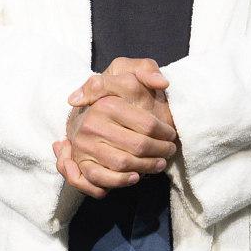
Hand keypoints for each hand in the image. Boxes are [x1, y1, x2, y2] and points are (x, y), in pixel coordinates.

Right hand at [53, 58, 177, 198]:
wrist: (91, 110)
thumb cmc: (120, 91)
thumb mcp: (132, 72)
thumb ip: (147, 69)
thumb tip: (162, 83)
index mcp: (106, 103)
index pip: (148, 126)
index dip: (166, 133)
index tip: (171, 134)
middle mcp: (92, 124)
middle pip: (138, 147)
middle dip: (160, 152)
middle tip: (169, 151)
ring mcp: (83, 145)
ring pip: (123, 164)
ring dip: (146, 168)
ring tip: (158, 163)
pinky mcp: (79, 162)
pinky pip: (100, 179)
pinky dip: (119, 181)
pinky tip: (135, 177)